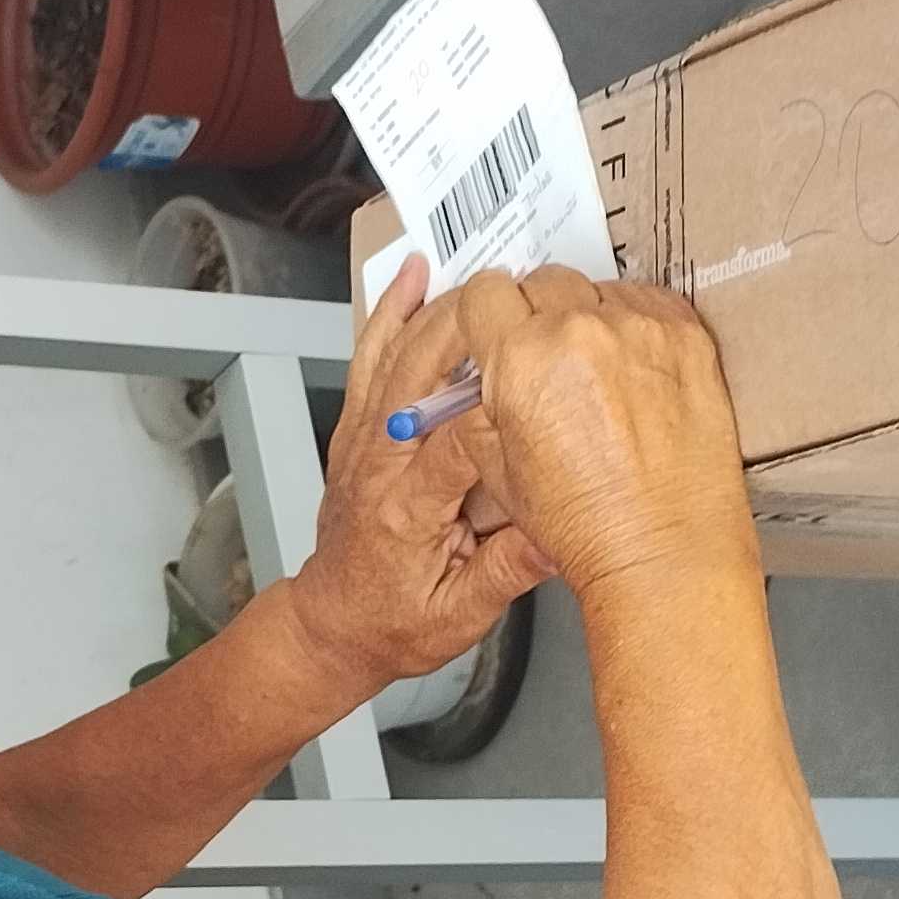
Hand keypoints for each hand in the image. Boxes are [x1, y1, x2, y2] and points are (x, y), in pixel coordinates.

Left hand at [274, 257, 554, 694]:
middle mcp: (379, 464)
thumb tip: (564, 533)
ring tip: (485, 275)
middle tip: (526, 302)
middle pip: (421, 375)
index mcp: (409, 510)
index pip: (460, 442)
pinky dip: (390, 313)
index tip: (548, 385)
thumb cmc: (396, 622)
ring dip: (439, 310)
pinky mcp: (357, 428)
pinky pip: (370, 358)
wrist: (334, 623)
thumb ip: (510, 571)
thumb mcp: (461, 616)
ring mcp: (362, 441)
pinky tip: (414, 277)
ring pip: (396, 356)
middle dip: (473, 331)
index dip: (504, 410)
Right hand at [445, 265, 758, 598]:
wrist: (665, 552)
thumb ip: (480, 403)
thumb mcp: (498, 469)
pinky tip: (633, 370)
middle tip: (544, 358)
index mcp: (522, 358)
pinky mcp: (687, 335)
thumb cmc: (587, 524)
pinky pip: (647, 301)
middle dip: (534, 315)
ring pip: (596, 289)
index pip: (484, 292)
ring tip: (595, 372)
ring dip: (587, 317)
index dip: (484, 318)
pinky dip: (635, 325)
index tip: (493, 335)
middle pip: (541, 280)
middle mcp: (581, 329)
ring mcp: (640, 327)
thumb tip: (480, 372)